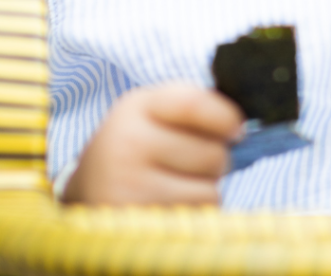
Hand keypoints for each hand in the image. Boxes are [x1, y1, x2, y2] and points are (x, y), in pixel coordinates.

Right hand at [63, 83, 243, 205]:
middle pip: (212, 153)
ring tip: (177, 185)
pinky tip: (169, 207)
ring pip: (209, 191)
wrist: (86, 190)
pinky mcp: (135, 225)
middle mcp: (127, 144)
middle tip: (193, 163)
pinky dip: (193, 215)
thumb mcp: (156, 112)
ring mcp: (127, 188)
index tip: (237, 130)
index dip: (227, 118)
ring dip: (206, 190)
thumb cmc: (138, 143)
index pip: (195, 104)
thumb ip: (196, 108)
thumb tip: (244, 126)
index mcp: (137, 107)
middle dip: (216, 160)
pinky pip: (194, 220)